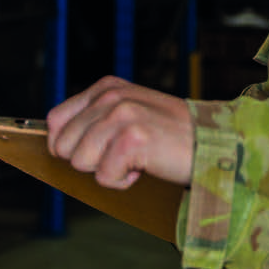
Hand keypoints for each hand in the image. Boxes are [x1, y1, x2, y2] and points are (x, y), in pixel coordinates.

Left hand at [46, 75, 194, 188]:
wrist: (213, 143)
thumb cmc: (170, 136)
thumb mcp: (128, 114)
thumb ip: (95, 120)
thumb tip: (55, 144)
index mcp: (106, 88)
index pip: (55, 121)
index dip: (66, 146)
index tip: (95, 152)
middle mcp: (111, 97)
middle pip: (64, 146)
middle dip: (89, 160)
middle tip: (122, 154)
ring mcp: (122, 115)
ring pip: (81, 162)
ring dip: (108, 171)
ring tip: (136, 158)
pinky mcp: (133, 138)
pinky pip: (104, 176)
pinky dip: (123, 181)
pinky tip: (145, 166)